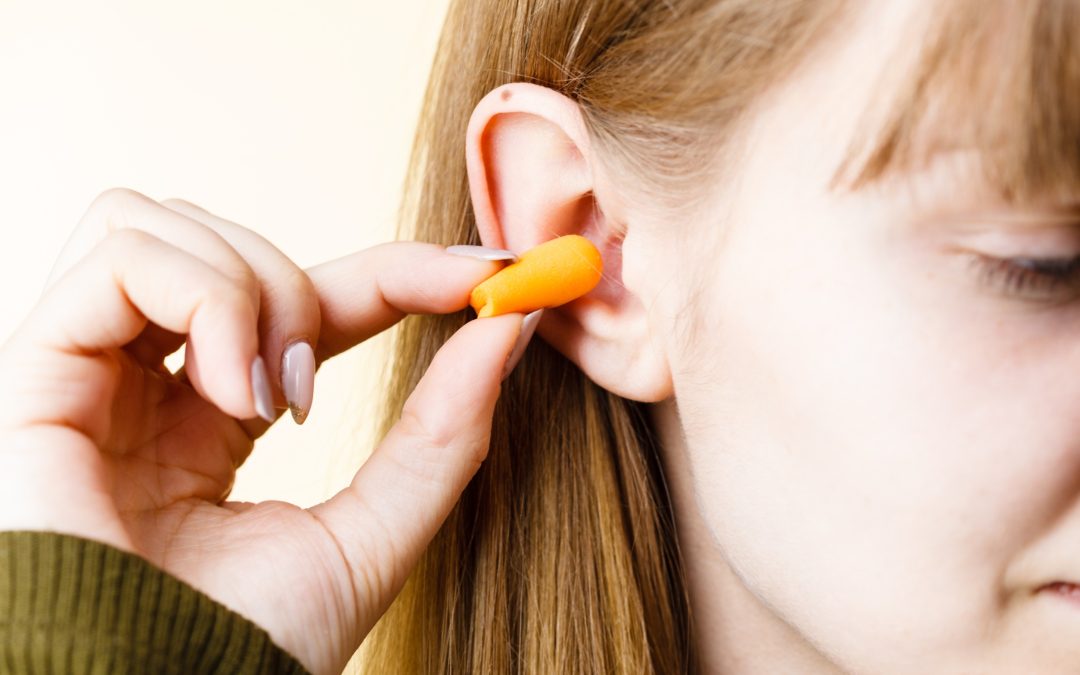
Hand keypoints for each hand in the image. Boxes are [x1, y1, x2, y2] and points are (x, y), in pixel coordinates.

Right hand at [0, 188, 528, 674]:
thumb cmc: (247, 642)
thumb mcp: (374, 533)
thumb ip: (441, 433)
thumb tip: (509, 325)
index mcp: (222, 411)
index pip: (316, 298)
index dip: (399, 269)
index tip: (486, 273)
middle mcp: (153, 379)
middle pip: (230, 243)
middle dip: (303, 288)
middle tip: (307, 390)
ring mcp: (93, 369)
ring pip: (167, 224)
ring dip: (248, 288)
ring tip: (262, 398)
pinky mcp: (38, 370)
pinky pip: (120, 254)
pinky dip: (200, 300)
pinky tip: (223, 390)